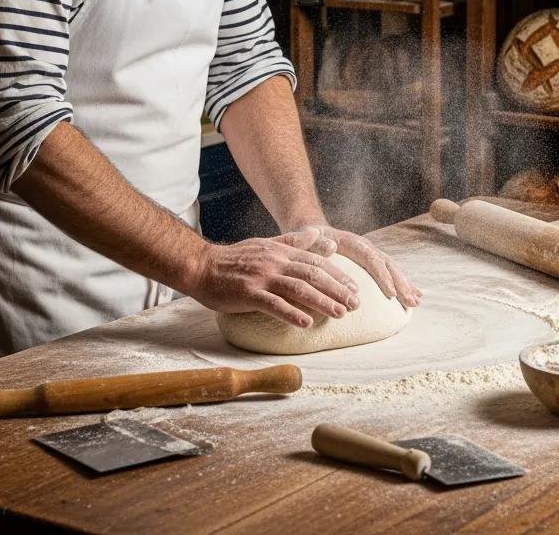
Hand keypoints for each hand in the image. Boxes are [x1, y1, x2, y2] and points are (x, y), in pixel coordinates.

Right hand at [189, 228, 361, 327]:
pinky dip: (292, 313)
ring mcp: (262, 277)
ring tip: (340, 313)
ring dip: (322, 301)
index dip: (338, 275)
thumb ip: (294, 241)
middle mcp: (275, 261)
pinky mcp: (248, 293)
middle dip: (338, 289)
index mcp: (281, 251)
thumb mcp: (266, 244)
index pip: (317, 262)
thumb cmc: (234, 258)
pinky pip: (273, 304)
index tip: (355, 288)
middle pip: (313, 274)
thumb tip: (321, 234)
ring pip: (299, 288)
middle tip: (357, 303)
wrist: (201, 265)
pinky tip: (306, 323)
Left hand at [294, 225, 421, 308]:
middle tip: (411, 301)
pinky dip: (403, 284)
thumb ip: (315, 242)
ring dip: (405, 285)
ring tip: (416, 301)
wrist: (313, 232)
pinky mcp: (372, 263)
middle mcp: (365, 246)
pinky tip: (414, 296)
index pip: (370, 258)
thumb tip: (331, 247)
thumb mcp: (306, 238)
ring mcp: (370, 254)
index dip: (382, 276)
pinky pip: (390, 273)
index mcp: (351, 242)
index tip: (392, 294)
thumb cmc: (307, 240)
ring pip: (392, 268)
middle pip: (386, 263)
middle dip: (400, 283)